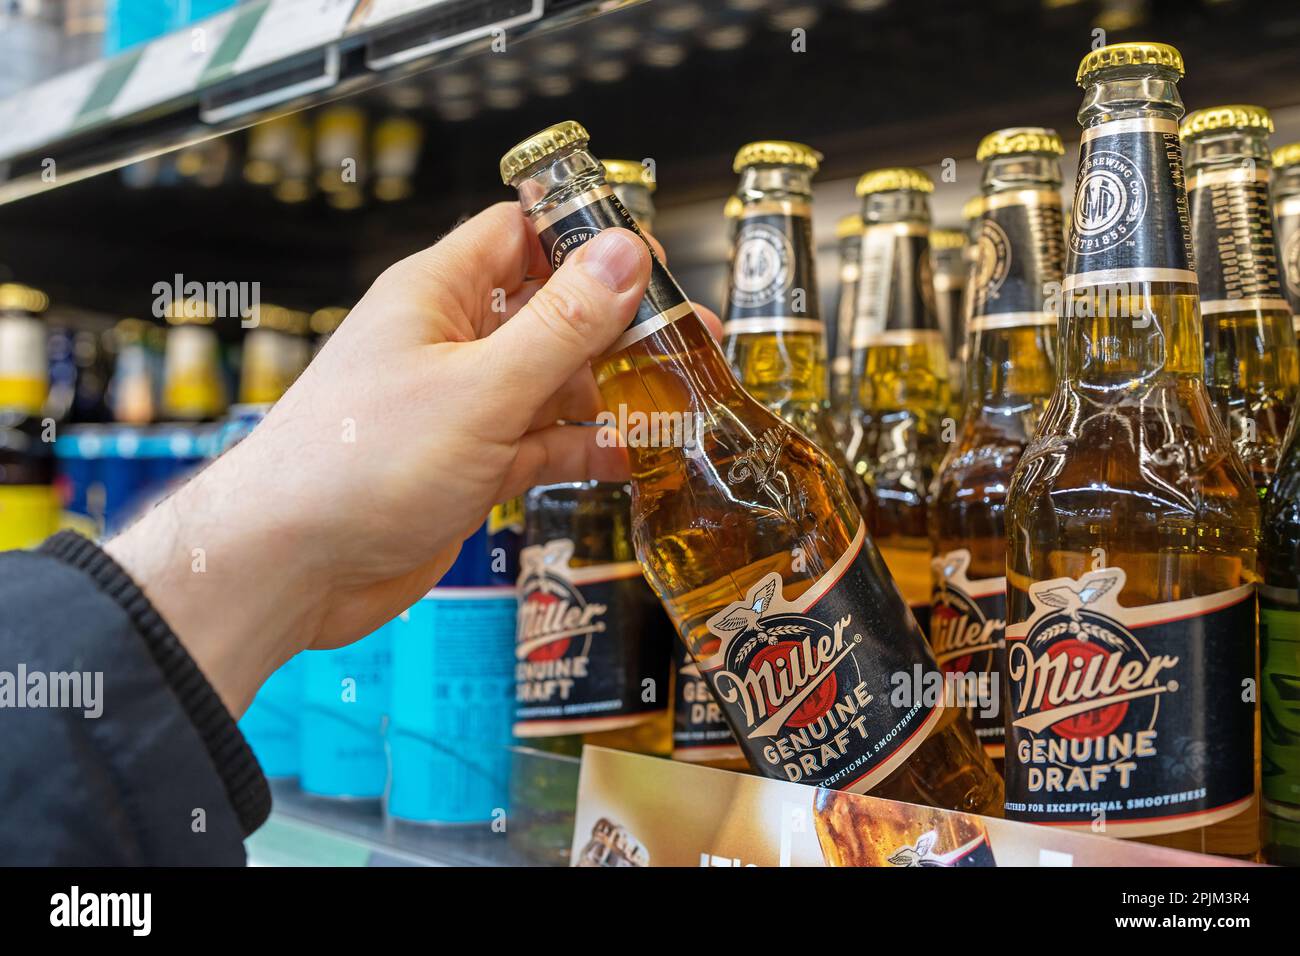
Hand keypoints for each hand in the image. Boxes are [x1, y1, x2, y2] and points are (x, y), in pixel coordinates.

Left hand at [106, 201, 719, 715]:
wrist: (290, 567)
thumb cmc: (356, 463)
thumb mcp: (480, 389)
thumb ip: (560, 325)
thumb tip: (624, 253)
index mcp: (438, 296)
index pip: (521, 236)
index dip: (584, 240)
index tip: (650, 263)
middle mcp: (450, 344)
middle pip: (549, 313)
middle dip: (617, 326)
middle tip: (689, 337)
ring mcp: (459, 407)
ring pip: (550, 383)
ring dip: (609, 392)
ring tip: (680, 399)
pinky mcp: (467, 465)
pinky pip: (538, 443)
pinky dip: (581, 448)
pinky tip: (629, 456)